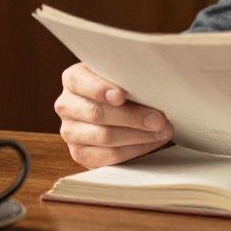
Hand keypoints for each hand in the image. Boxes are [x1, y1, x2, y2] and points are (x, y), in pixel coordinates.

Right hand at [55, 62, 173, 168]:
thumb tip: (153, 85)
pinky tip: (153, 141)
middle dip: (132, 117)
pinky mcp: (81, 154)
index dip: (101, 89)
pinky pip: (109, 156)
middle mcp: (67, 105)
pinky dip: (136, 149)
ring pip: (105, 137)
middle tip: (159, 118)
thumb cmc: (125, 85)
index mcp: (73, 79)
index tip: (122, 96)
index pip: (80, 82)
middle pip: (97, 113)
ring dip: (139, 135)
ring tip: (163, 130)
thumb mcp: (123, 74)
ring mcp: (71, 132)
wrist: (119, 107)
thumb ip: (129, 76)